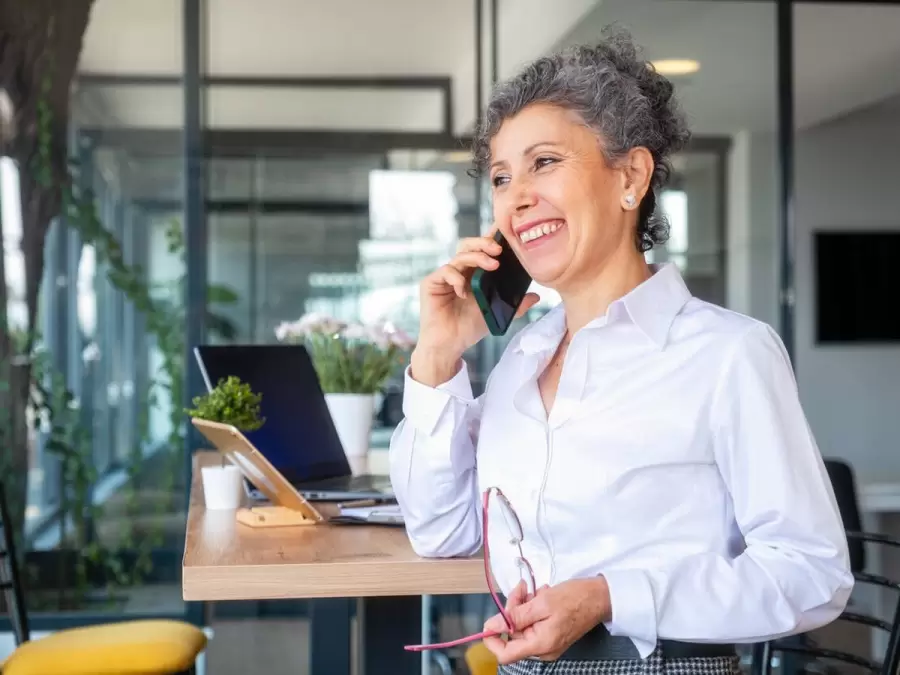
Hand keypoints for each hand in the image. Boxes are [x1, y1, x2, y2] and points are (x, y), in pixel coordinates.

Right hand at [411, 230, 538, 385]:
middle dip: (484, 243)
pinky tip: (464, 291)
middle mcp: (458, 271)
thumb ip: (515, 305)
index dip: (491, 239)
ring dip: (477, 257)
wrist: (449, 346)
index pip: (481, 250)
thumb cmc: (468, 328)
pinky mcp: (431, 283)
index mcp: (472, 273)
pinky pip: (445, 271)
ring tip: (492, 266)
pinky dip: (456, 278)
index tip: (505, 234)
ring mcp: (444, 276)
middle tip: (499, 250)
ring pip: (459, 255)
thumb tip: (537, 296)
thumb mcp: (496, 313)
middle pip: (468, 246)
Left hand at [482, 577, 610, 663]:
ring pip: (522, 624)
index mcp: (540, 645)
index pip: (505, 655)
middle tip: (522, 589)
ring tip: (536, 591)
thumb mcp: (542, 603)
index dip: (492, 640)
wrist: (600, 597)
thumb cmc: (575, 599)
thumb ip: (516, 615)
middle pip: (513, 633)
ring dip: (524, 604)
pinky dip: (533, 607)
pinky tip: (542, 595)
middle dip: (513, 609)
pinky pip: (533, 622)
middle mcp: (542, 648)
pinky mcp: (551, 633)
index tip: (490, 620)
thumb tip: (491, 626)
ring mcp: (547, 641)